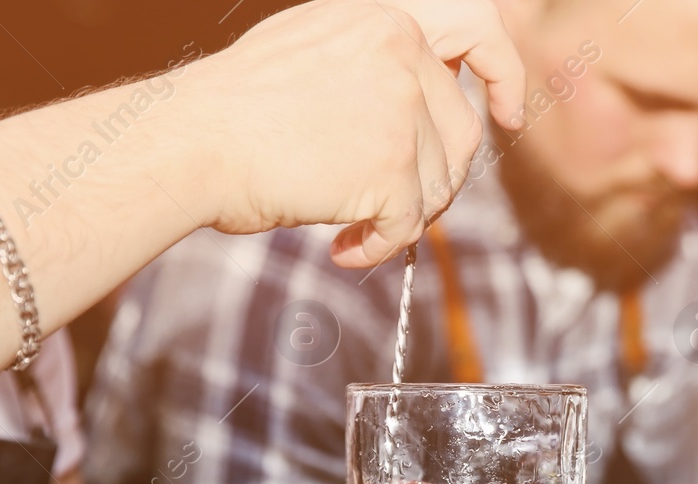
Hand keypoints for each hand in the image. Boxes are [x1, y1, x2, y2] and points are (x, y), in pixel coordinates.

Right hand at [181, 0, 524, 267]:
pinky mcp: (392, 168)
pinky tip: (344, 247)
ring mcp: (401, 111)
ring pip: (438, 185)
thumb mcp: (312, 46)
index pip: (476, 32)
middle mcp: (402, 53)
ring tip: (354, 225)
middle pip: (461, 134)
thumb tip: (418, 101)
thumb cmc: (231, 106)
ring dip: (401, 216)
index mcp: (385, 17)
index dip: (503, 75)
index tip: (506, 114)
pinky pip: (409, 225)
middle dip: (438, 179)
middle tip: (400, 206)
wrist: (192, 140)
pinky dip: (379, 246)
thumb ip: (371, 60)